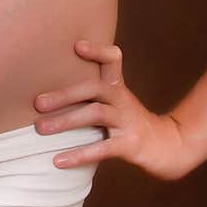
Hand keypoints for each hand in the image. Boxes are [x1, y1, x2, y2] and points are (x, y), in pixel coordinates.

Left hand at [33, 40, 190, 180]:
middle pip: (94, 88)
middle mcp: (123, 100)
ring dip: (66, 121)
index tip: (77, 45)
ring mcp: (128, 121)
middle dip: (65, 94)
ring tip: (40, 129)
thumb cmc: (130, 124)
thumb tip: (46, 94)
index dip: (97, 51)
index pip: (112, 60)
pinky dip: (79, 154)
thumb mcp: (116, 103)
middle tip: (38, 103)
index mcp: (117, 88)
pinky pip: (103, 148)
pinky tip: (58, 160)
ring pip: (96, 114)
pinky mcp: (131, 145)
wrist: (169, 147)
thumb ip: (91, 95)